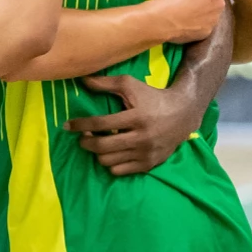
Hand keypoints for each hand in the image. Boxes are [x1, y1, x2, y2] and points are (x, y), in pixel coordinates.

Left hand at [63, 73, 202, 174]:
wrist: (183, 113)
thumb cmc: (152, 97)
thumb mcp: (130, 85)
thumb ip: (105, 83)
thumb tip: (81, 80)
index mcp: (136, 117)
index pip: (100, 124)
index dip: (80, 125)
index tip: (67, 125)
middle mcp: (142, 138)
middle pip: (102, 147)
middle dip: (85, 143)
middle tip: (82, 137)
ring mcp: (146, 153)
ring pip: (109, 161)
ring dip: (97, 153)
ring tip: (96, 144)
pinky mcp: (150, 163)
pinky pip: (121, 171)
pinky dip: (111, 163)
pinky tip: (111, 153)